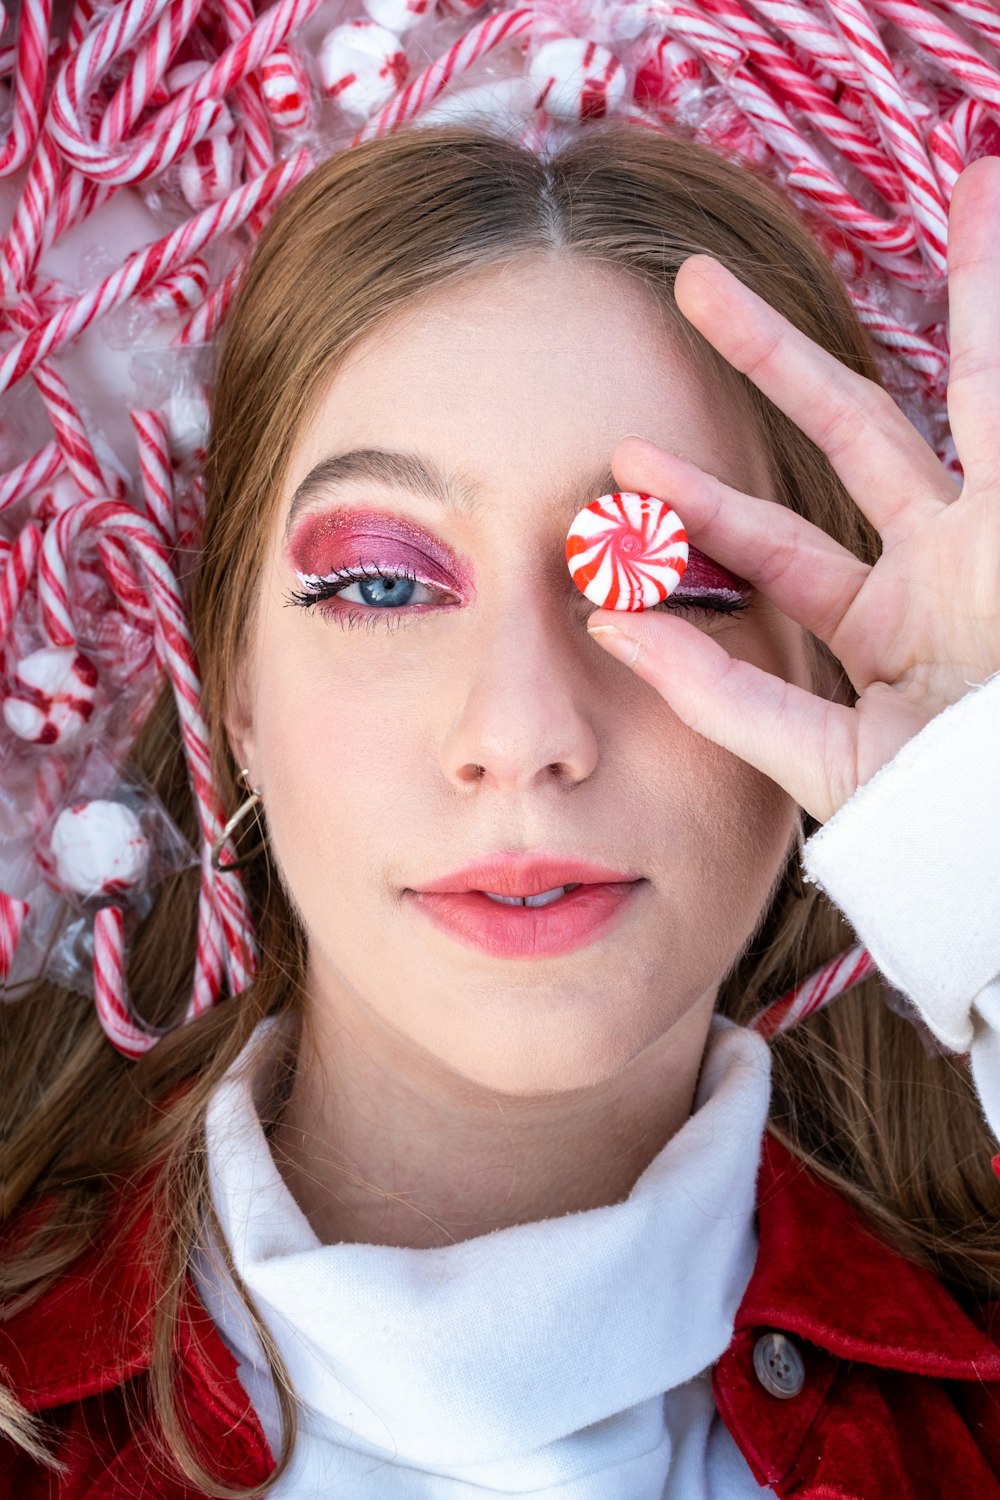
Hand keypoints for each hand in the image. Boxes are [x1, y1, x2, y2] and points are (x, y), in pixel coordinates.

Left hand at [587, 156, 999, 825]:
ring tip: (978, 181)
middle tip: (692, 283)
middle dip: (771, 357)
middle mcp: (944, 567)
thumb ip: (724, 695)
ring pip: (977, 390)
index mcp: (883, 627)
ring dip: (978, 292)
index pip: (774, 543)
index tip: (621, 460)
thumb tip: (606, 623)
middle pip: (850, 432)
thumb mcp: (826, 757)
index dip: (699, 500)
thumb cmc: (950, 826)